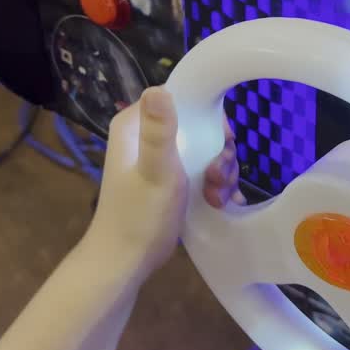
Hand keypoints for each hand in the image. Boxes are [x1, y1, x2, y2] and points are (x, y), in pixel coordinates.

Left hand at [86, 87, 243, 274]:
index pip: (180, 97)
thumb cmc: (140, 216)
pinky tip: (221, 202)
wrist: (126, 262)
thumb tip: (159, 87)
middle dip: (218, 151)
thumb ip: (159, 131)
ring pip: (204, 150)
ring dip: (219, 172)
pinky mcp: (168, 181)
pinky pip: (200, 170)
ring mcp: (158, 160)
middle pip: (199, 126)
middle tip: (217, 177)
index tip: (223, 140)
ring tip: (218, 197)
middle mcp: (146, 136)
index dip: (208, 115)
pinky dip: (214, 185)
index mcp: (135, 125)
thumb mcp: (156, 171)